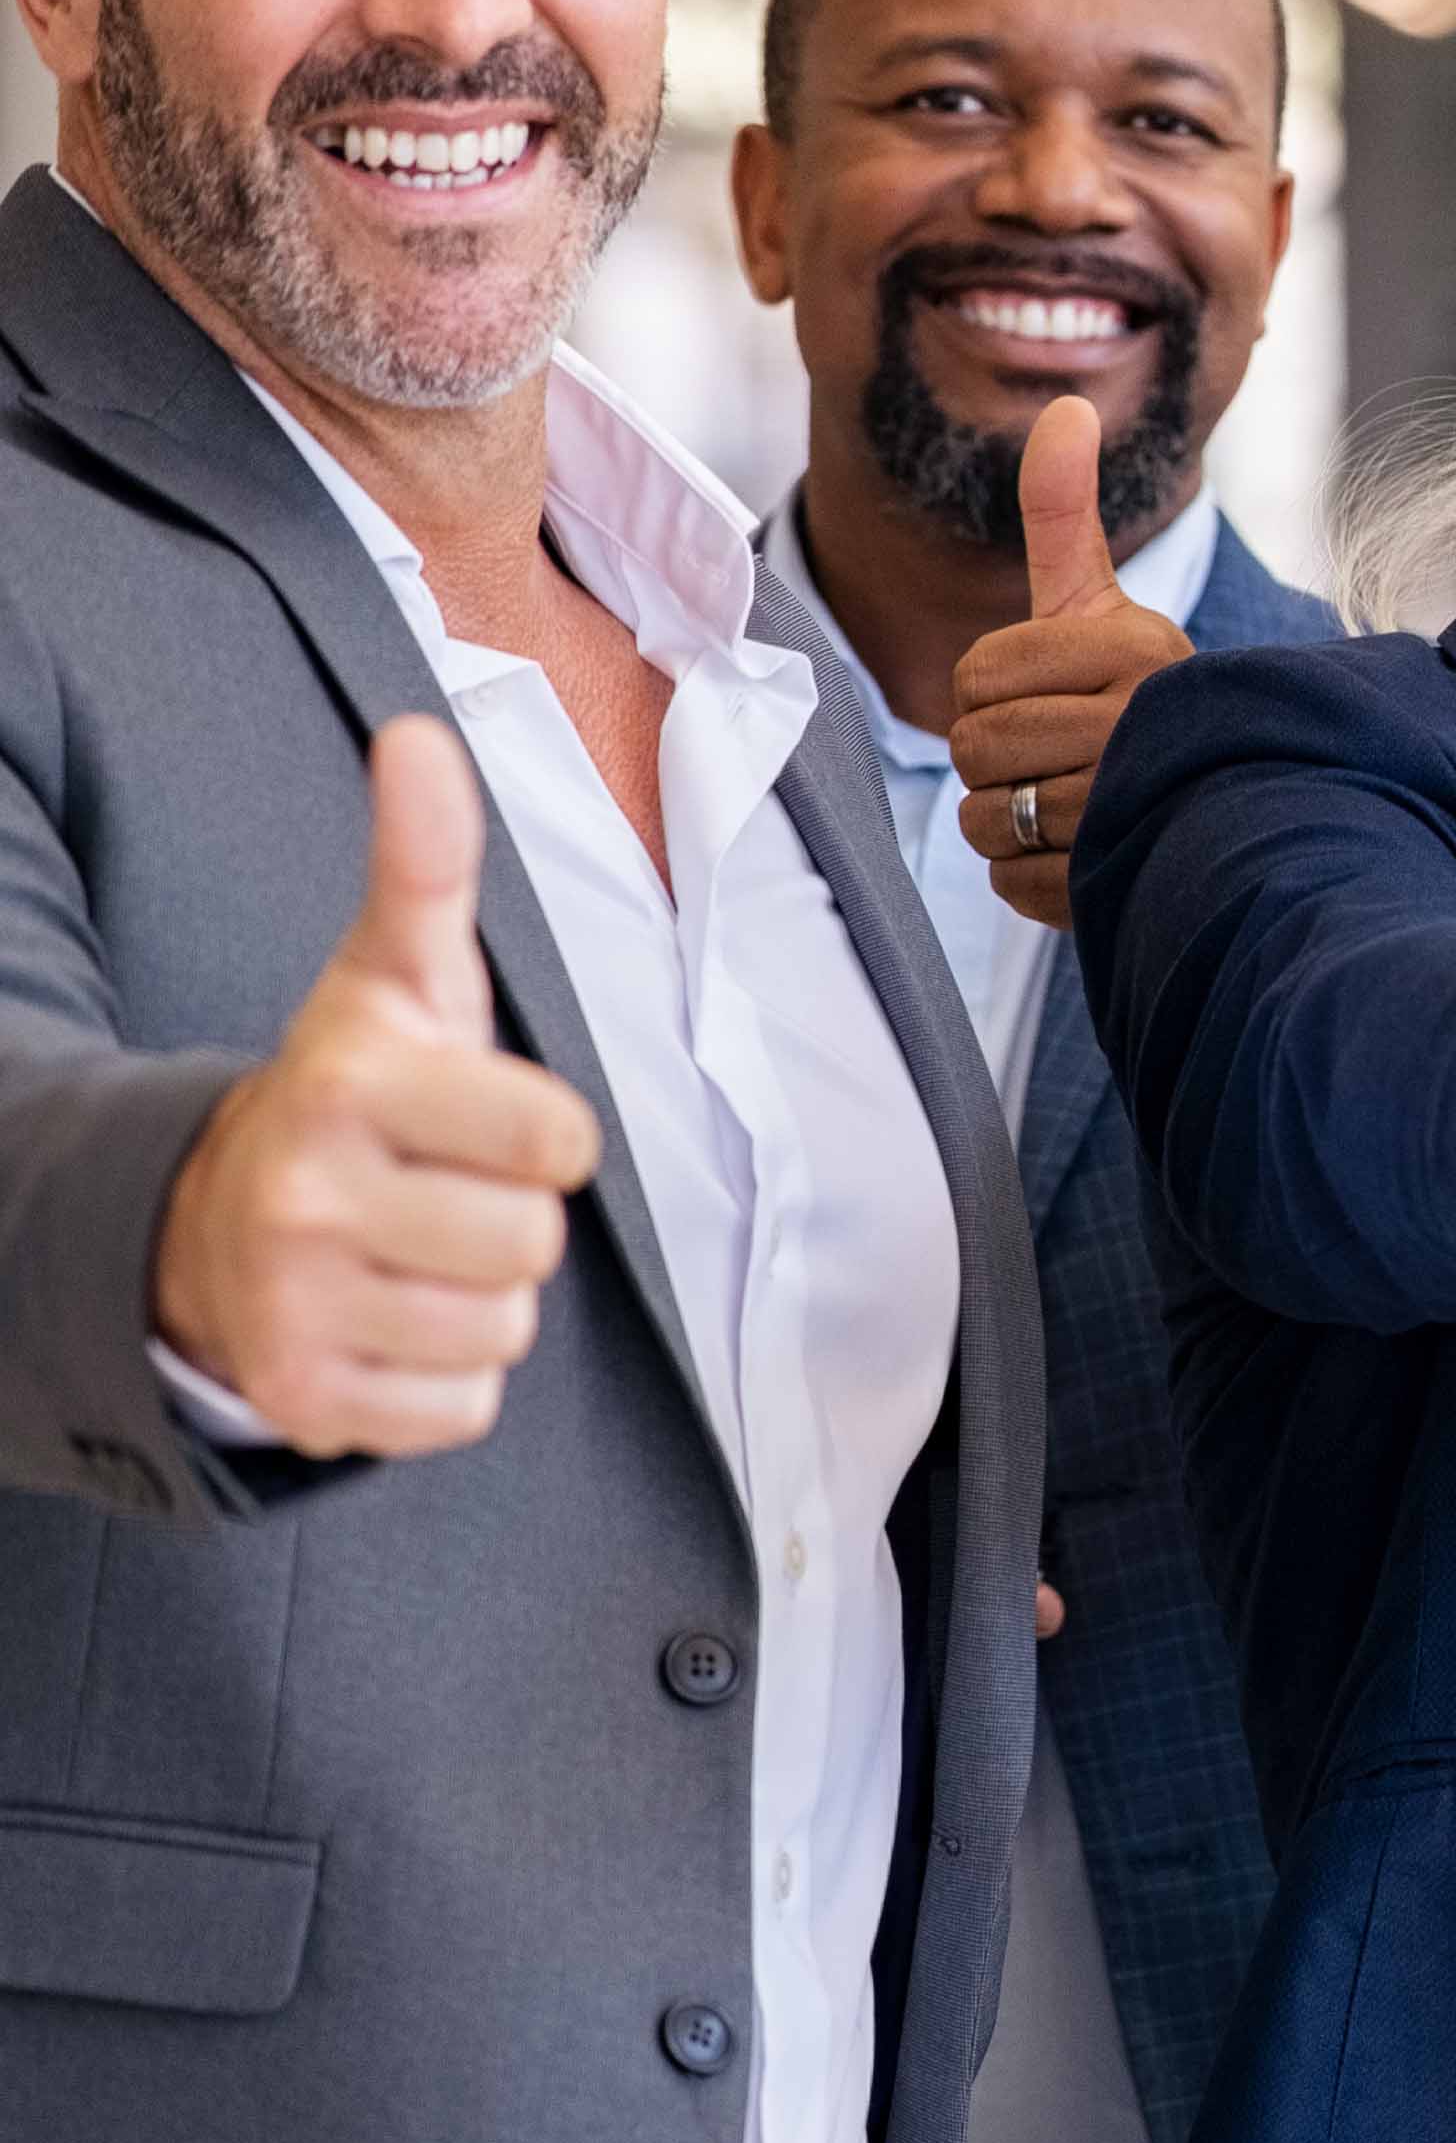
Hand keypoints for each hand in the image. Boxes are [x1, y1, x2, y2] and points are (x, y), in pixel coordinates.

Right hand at [147, 719, 602, 1456]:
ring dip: (477, 1300)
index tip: (484, 1121)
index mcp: (350, 1086)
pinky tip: (382, 1321)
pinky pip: (463, 1409)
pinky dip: (442, 1380)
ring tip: (406, 1253)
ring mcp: (295, 1303)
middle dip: (507, 1221)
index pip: (561, 1139)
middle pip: (537, 1244)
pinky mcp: (304, 1397)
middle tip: (435, 1192)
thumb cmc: (352, 1097)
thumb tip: (424, 733)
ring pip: (502, 1328)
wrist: (208, 1225)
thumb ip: (426, 866)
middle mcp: (308, 1194)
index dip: (544, 1135)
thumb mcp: (392, 980)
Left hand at [950, 397, 1199, 930]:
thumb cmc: (1136, 694)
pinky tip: (1077, 852)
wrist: (1226, 796)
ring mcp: (1142, 807)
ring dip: (1005, 822)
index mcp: (1136, 650)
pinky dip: (1028, 877)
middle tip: (1047, 754)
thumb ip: (1065, 511)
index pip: (979, 676)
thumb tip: (1065, 405)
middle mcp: (1147, 725)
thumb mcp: (1100, 602)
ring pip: (991, 821)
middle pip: (979, 749)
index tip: (1044, 694)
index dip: (986, 690)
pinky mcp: (1128, 879)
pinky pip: (1017, 884)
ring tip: (1062, 804)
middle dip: (992, 759)